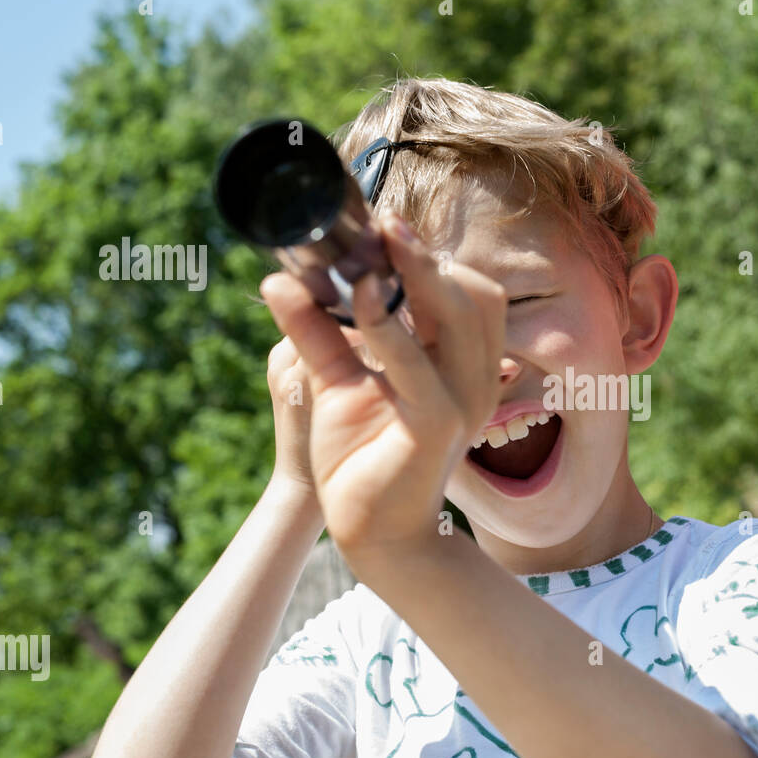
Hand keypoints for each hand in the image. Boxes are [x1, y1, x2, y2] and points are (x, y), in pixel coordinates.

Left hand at [259, 211, 505, 554]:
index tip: (385, 225)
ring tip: (369, 252)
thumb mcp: (336, 379)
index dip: (433, 255)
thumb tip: (279, 278)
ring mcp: (464, 402)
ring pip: (460, 317)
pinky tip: (356, 298)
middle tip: (381, 224)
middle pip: (477, 294)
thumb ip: (316, 329)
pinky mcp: (437, 425)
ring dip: (416, 276)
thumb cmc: (361, 457)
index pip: (473, 292)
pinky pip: (418, 366)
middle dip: (427, 254)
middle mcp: (477, 379)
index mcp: (466, 365)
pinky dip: (387, 328)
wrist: (372, 533)